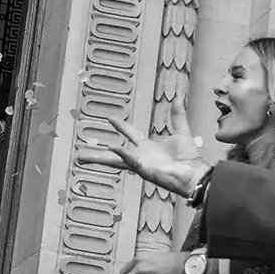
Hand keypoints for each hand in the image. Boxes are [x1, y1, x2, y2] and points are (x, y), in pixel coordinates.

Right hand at [75, 100, 210, 198]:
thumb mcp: (182, 132)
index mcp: (148, 147)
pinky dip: (122, 154)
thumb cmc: (189, 159)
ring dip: (99, 158)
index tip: (109, 118)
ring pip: (115, 161)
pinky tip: (112, 147)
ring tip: (82, 158)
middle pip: (114, 154)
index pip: (130, 134)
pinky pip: (131, 161)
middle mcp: (141, 156)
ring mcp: (140, 164)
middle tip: (80, 155)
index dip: (120, 126)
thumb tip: (179, 99)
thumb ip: (178, 116)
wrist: (194, 174)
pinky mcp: (144, 170)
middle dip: (97, 155)